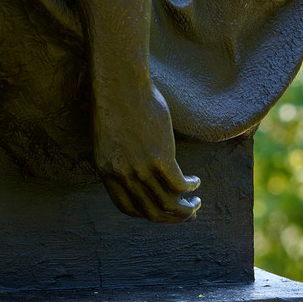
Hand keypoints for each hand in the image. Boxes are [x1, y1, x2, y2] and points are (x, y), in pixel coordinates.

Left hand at [94, 84, 201, 222]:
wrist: (120, 84)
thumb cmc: (115, 104)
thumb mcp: (111, 137)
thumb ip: (120, 156)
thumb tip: (135, 164)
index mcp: (106, 171)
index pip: (127, 208)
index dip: (146, 212)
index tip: (160, 208)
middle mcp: (122, 175)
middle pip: (150, 211)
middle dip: (171, 217)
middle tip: (186, 213)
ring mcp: (140, 169)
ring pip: (168, 202)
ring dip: (185, 208)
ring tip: (196, 202)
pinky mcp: (159, 158)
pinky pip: (179, 184)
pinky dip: (190, 187)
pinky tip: (196, 181)